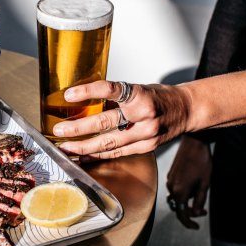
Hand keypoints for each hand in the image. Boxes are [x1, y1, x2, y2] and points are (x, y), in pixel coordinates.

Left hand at [52, 80, 191, 160]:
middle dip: (79, 128)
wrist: (186, 110)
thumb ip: (115, 97)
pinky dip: (97, 156)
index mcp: (140, 94)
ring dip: (83, 147)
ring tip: (65, 147)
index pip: (111, 90)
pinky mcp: (145, 148)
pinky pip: (117, 153)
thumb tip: (82, 101)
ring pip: (109, 143)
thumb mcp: (138, 89)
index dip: (89, 92)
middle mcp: (143, 115)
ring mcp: (145, 134)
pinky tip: (81, 156)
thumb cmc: (158, 97)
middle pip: (106, 122)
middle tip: (59, 129)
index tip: (69, 94)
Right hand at [166, 135, 210, 228]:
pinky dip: (184, 191)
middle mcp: (171, 187)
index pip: (181, 214)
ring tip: (200, 193)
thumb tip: (196, 212)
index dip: (189, 223)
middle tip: (204, 209)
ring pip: (178, 197)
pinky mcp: (170, 174)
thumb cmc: (202, 163)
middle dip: (190, 210)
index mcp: (179, 191)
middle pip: (179, 206)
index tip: (196, 227)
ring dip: (188, 200)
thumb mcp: (205, 184)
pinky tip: (194, 184)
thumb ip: (199, 201)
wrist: (194, 143)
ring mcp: (169, 180)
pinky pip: (175, 188)